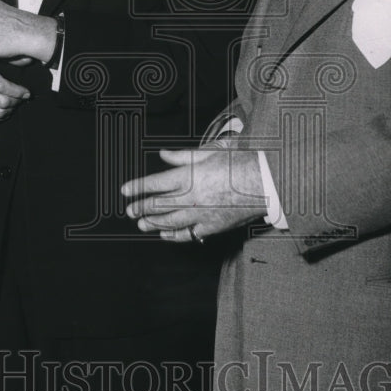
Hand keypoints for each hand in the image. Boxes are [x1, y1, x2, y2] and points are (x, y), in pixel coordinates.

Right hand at [0, 52, 29, 122]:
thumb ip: (3, 57)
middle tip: (22, 97)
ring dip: (11, 109)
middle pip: (2, 101)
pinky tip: (7, 110)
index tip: (27, 92)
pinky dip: (1, 116)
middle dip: (17, 101)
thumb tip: (28, 60)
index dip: (18, 92)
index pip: (2, 87)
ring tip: (16, 103)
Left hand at [121, 147, 265, 241]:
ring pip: (170, 222)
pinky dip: (175, 236)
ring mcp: (201, 214)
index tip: (125, 191)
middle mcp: (191, 197)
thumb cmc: (239, 164)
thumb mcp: (209, 154)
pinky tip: (166, 236)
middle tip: (130, 211)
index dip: (137, 187)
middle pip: (158, 205)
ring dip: (153, 223)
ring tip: (142, 224)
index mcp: (188, 177)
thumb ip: (182, 157)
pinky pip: (189, 234)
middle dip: (141, 208)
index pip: (154, 183)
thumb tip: (163, 154)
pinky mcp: (212, 227)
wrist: (265, 182)